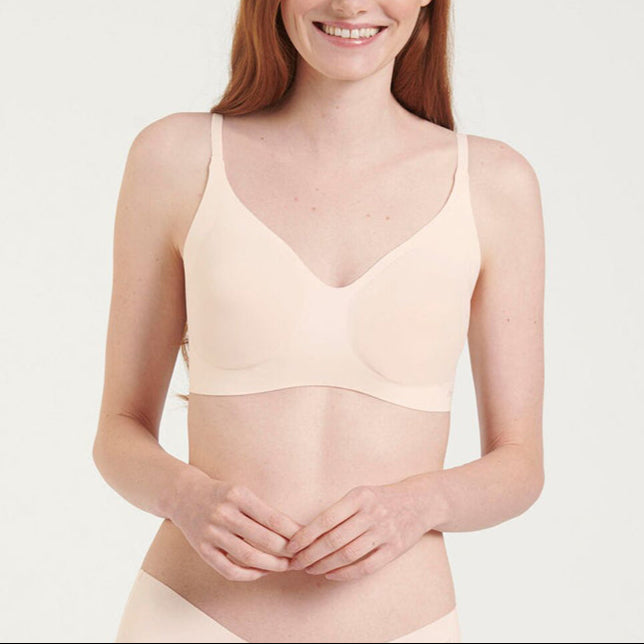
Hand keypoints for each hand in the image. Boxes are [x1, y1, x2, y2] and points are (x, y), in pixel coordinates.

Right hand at [172, 468, 302, 580]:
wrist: (184, 495)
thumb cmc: (222, 494)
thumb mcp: (243, 492)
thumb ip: (264, 510)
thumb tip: (294, 531)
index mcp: (238, 495)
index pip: (273, 518)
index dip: (293, 532)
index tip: (306, 539)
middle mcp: (224, 513)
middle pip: (264, 539)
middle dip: (286, 551)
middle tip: (300, 556)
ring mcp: (211, 532)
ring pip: (249, 556)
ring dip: (272, 565)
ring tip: (285, 566)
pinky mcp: (202, 549)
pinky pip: (229, 569)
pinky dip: (249, 574)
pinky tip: (261, 572)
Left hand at [284, 477, 434, 580]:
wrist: (420, 501)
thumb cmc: (381, 499)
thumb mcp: (361, 494)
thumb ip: (339, 510)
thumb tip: (307, 532)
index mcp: (360, 496)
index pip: (326, 519)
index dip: (306, 535)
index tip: (290, 546)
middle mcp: (372, 513)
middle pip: (334, 540)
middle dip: (310, 554)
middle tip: (295, 563)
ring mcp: (385, 532)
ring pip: (348, 555)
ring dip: (324, 565)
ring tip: (310, 569)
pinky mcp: (395, 549)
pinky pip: (366, 566)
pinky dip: (345, 573)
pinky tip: (331, 574)